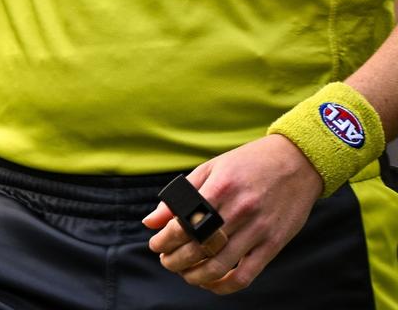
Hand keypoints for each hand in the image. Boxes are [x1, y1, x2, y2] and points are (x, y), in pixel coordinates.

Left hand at [143, 134, 322, 294]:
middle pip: (199, 248)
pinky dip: (224, 286)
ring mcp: (259, 230)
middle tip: (166, 260)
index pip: (184, 224)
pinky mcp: (274, 244)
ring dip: (195, 276)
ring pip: (219, 266)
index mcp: (221, 188)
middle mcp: (240, 210)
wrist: (297, 161)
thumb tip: (150, 222)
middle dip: (175, 260)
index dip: (164, 240)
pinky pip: (246, 275)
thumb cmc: (248, 163)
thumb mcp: (211, 169)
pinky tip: (210, 283)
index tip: (156, 245)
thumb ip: (180, 196)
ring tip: (184, 272)